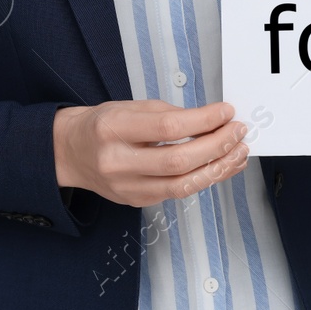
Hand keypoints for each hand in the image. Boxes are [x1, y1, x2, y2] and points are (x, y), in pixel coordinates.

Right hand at [54, 99, 250, 207]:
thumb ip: (167, 114)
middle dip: (217, 146)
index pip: (167, 128)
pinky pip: (178, 193)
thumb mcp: (129, 107)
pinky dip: (204, 180)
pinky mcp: (137, 202)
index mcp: (113, 129)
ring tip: (238, 152)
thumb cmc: (102, 125)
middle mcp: (118, 163)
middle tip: (238, 132)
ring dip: (218, 168)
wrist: (71, 153)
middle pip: (179, 160)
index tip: (226, 112)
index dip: (203, 120)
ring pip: (182, 185)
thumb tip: (211, 121)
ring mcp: (127, 188)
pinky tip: (221, 167)